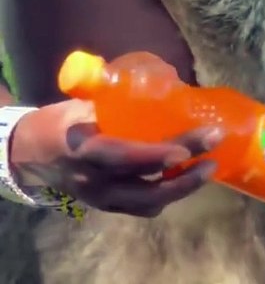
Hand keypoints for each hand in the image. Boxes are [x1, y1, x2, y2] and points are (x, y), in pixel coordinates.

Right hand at [10, 100, 221, 217]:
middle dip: (184, 175)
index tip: (184, 151)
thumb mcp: (82, 102)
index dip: (155, 156)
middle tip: (214, 152)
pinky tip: (187, 176)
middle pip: (145, 188)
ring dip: (182, 187)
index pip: (123, 157)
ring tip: (210, 166)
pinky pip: (143, 207)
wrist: (33, 153)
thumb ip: (113, 94)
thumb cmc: (61, 120)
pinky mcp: (109, 205)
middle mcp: (95, 182)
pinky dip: (168, 193)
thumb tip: (163, 76)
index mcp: (84, 150)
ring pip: (149, 203)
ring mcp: (103, 199)